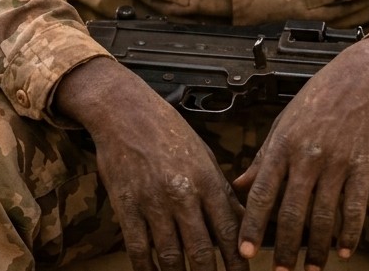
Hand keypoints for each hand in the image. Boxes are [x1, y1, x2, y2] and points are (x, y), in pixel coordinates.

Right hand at [56, 57, 248, 270]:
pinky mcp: (127, 207)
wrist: (126, 112)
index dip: (237, 261)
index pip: (228, 231)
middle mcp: (183, 194)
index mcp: (206, 179)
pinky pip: (139, 251)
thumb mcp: (203, 155)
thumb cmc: (168, 131)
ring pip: (171, 256)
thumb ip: (221, 191)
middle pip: (201, 251)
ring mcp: (153, 202)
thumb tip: (242, 222)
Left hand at [233, 37, 368, 270]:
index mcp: (283, 145)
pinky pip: (355, 208)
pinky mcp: (364, 166)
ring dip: (317, 250)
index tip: (245, 253)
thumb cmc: (318, 99)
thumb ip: (262, 158)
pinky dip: (350, 234)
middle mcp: (307, 156)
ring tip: (312, 269)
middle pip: (292, 213)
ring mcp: (337, 162)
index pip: (261, 193)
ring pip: (324, 217)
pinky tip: (344, 250)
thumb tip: (237, 187)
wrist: (362, 78)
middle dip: (285, 248)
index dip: (251, 226)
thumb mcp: (283, 123)